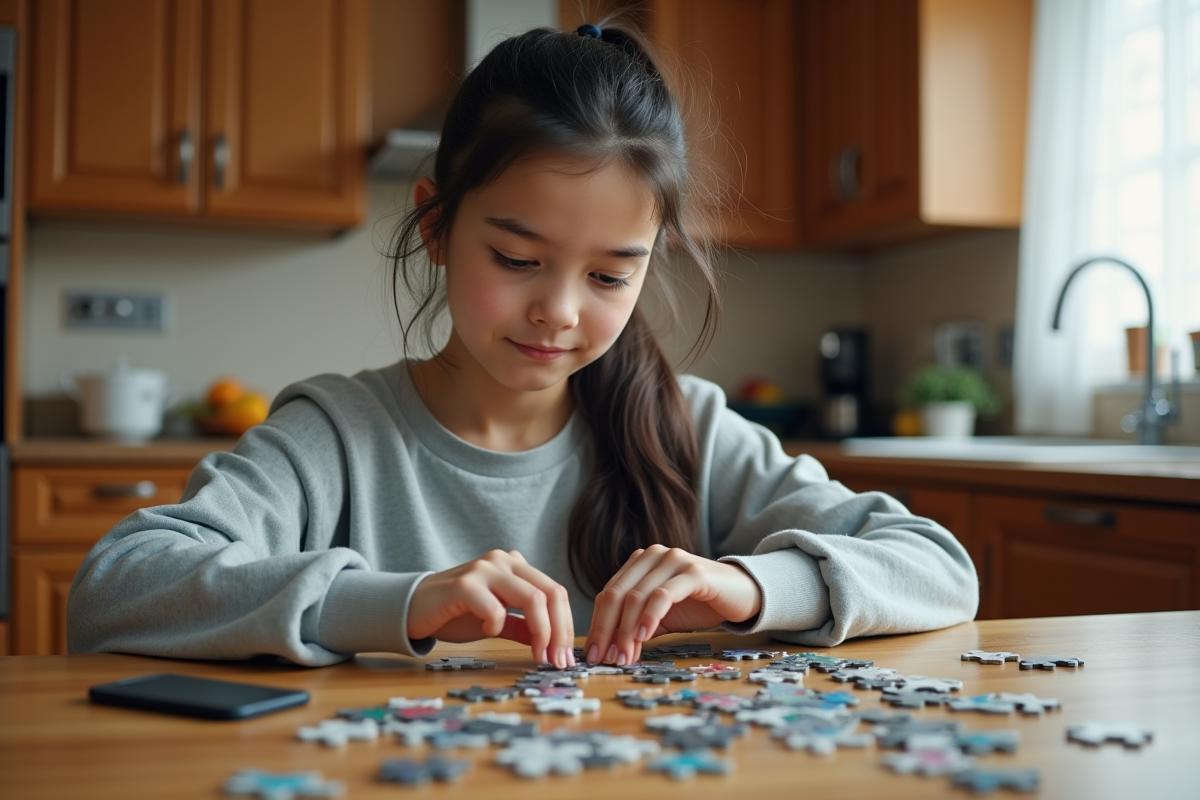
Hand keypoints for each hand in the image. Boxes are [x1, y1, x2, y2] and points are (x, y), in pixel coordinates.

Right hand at [407, 549, 575, 667]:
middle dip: (560, 631)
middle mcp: (504, 560)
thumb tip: (554, 646)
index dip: (566, 625)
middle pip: (551, 593)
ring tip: (538, 655)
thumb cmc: (455, 613)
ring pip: (532, 598)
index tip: (565, 656)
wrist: (412, 609)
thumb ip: (524, 627)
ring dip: (542, 632)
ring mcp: (484, 569)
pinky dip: (497, 626)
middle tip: (558, 660)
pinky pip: (495, 609)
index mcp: (515, 566)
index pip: (555, 592)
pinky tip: (487, 632)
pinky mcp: (464, 584)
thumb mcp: (497, 621)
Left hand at [583, 545, 762, 665]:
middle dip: (606, 630)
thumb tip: (609, 652)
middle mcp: (651, 555)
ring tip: (624, 656)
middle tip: (604, 659)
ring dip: (625, 630)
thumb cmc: (699, 605)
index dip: (598, 626)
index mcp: (639, 563)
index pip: (608, 595)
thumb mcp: (661, 617)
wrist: (743, 594)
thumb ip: (636, 627)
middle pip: (616, 595)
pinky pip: (663, 595)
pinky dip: (649, 617)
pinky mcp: (692, 572)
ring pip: (636, 597)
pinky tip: (643, 637)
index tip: (594, 655)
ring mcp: (672, 560)